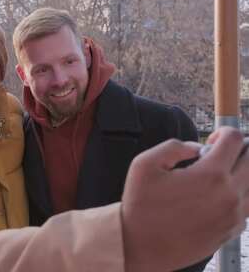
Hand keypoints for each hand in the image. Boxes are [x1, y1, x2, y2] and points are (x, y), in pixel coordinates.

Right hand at [122, 127, 248, 271]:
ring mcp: (234, 214)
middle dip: (237, 150)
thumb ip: (174, 146)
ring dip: (240, 173)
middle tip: (220, 154)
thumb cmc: (140, 206)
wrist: (140, 245)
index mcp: (210, 174)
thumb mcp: (144, 164)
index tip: (213, 139)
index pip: (235, 139)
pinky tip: (216, 196)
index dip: (224, 132)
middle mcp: (229, 194)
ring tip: (218, 175)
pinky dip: (238, 195)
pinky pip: (247, 206)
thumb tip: (196, 148)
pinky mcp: (231, 230)